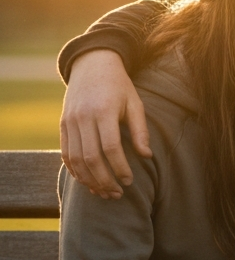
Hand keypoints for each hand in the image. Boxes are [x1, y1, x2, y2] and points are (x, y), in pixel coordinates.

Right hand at [60, 49, 150, 198]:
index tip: (129, 181)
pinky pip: (65, 153)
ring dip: (88, 180)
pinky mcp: (62, 124)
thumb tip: (147, 157)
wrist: (92, 65)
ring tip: (103, 193)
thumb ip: (140, 131)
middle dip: (104, 180)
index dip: (119, 167)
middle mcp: (83, 117)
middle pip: (90, 157)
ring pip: (74, 159)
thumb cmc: (120, 87)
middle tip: (117, 194)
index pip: (110, 147)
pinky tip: (87, 182)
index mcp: (103, 111)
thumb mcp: (135, 104)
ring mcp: (69, 121)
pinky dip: (74, 170)